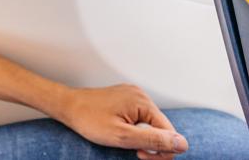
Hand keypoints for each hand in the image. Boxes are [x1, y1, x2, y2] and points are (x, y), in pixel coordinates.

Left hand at [56, 84, 188, 158]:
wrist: (66, 106)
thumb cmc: (88, 119)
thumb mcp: (122, 136)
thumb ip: (153, 140)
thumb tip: (182, 144)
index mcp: (142, 101)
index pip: (168, 132)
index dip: (160, 150)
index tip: (141, 156)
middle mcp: (140, 95)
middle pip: (160, 128)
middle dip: (150, 144)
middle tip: (132, 152)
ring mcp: (132, 95)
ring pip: (150, 124)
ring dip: (141, 138)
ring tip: (123, 140)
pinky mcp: (125, 99)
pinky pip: (139, 118)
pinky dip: (134, 129)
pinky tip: (121, 132)